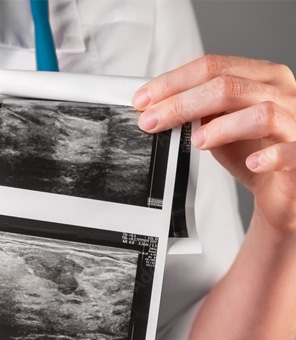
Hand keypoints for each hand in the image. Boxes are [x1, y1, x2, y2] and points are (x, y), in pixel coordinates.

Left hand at [132, 54, 295, 230]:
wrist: (282, 186)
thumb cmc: (252, 150)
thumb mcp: (219, 126)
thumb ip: (198, 112)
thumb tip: (156, 106)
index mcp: (261, 78)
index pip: (214, 67)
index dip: (174, 82)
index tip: (143, 100)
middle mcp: (282, 93)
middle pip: (229, 86)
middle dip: (183, 103)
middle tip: (153, 121)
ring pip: (262, 113)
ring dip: (224, 127)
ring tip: (197, 141)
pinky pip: (291, 151)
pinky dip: (270, 156)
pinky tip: (251, 162)